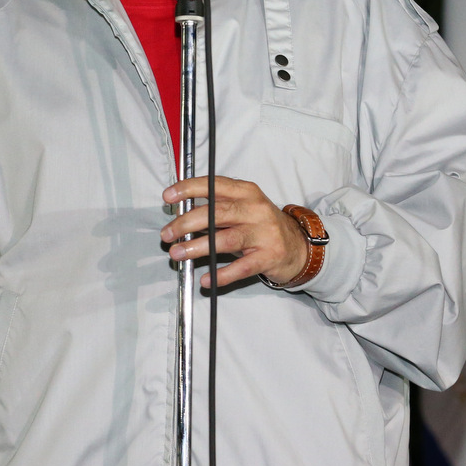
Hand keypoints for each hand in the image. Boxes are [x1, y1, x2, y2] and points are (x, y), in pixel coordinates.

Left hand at [160, 176, 308, 287]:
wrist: (298, 246)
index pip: (214, 185)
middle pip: (216, 213)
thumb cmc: (260, 225)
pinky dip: (222, 274)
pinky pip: (242, 267)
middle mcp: (256, 209)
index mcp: (246, 192)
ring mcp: (264, 233)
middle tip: (167, 234)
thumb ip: (215, 207)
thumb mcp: (242, 208)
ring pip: (225, 240)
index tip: (168, 197)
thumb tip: (179, 215)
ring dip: (197, 247)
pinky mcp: (269, 257)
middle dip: (186, 223)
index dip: (189, 189)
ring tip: (177, 254)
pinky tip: (206, 280)